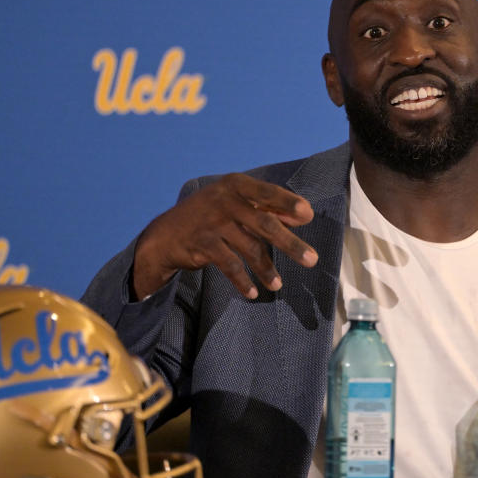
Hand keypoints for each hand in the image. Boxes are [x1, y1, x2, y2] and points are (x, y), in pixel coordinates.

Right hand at [132, 173, 317, 299]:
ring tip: (277, 285)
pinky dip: (242, 281)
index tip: (308, 215)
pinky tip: (252, 292)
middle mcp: (225, 200)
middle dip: (290, 243)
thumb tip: (304, 216)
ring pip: (250, 248)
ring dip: (266, 269)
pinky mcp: (203, 244)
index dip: (288, 203)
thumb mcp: (235, 203)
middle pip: (265, 223)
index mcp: (236, 184)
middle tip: (312, 259)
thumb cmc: (211, 215)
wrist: (166, 234)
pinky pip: (230, 266)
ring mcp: (213, 222)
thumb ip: (267, 207)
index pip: (268, 192)